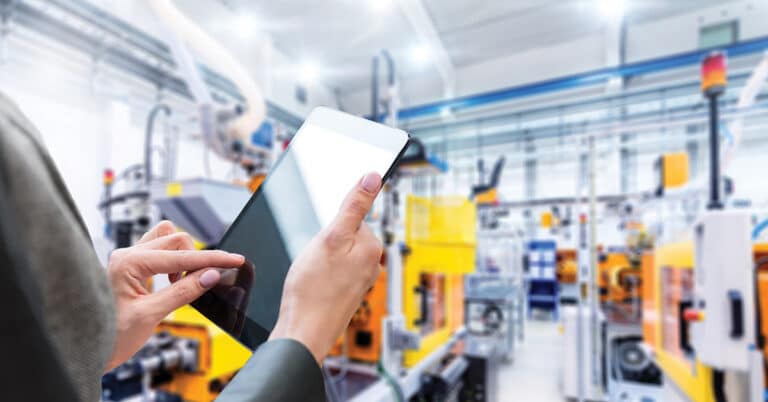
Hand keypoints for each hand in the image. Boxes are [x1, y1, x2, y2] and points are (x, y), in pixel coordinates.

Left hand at [105, 221, 244, 370]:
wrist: (85, 349)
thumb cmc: (109, 335)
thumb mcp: (150, 316)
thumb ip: (183, 292)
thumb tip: (211, 275)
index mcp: (129, 263)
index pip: (181, 256)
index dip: (212, 259)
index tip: (235, 260)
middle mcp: (127, 254)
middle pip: (176, 240)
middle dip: (195, 259)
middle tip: (204, 282)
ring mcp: (127, 259)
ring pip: (166, 239)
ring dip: (182, 256)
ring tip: (182, 282)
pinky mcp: (130, 266)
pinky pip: (158, 251)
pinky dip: (173, 261)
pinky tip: (173, 281)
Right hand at [269, 173, 383, 363]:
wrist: (302, 333)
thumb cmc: (312, 289)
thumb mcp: (330, 237)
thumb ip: (353, 206)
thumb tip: (373, 177)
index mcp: (372, 246)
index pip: (352, 216)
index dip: (330, 223)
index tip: (321, 240)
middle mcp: (371, 264)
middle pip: (344, 234)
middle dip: (325, 240)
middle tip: (313, 258)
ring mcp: (360, 280)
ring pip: (336, 253)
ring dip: (320, 258)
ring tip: (311, 273)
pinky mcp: (347, 293)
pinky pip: (332, 271)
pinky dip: (320, 273)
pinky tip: (311, 284)